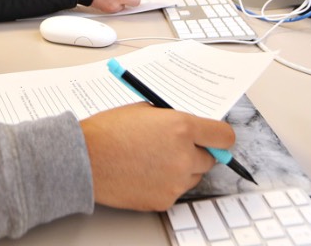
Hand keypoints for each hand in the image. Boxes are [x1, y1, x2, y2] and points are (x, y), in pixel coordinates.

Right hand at [80, 103, 234, 210]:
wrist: (85, 157)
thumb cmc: (109, 130)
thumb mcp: (144, 111)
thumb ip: (172, 119)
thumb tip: (191, 128)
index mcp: (181, 127)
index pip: (224, 136)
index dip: (219, 136)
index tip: (215, 138)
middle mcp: (184, 156)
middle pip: (210, 159)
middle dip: (196, 151)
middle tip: (172, 146)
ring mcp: (176, 181)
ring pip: (193, 176)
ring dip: (182, 168)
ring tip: (152, 159)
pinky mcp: (165, 200)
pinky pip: (175, 190)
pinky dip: (165, 183)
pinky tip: (143, 172)